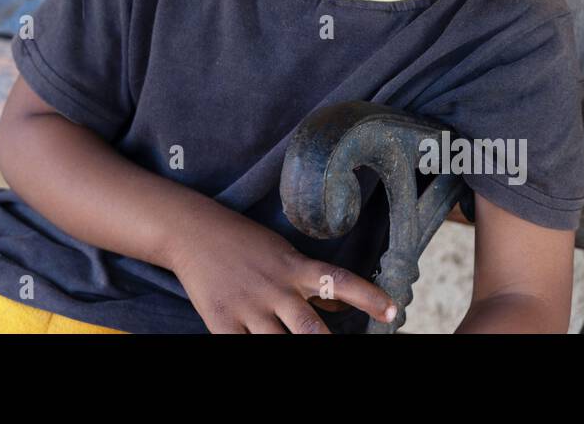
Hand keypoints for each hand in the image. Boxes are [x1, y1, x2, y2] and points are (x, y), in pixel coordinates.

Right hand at [168, 208, 397, 332]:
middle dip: (328, 346)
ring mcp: (248, 307)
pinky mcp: (222, 322)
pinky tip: (261, 348)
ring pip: (279, 346)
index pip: (339, 280)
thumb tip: (340, 304)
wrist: (191, 231)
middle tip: (345, 352)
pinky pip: (243, 350)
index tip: (393, 311)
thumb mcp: (282, 253)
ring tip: (303, 351)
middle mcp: (275, 288)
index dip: (368, 297)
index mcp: (294, 267)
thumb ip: (310, 281)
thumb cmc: (242, 242)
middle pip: (310, 329)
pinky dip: (255, 352)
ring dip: (293, 352)